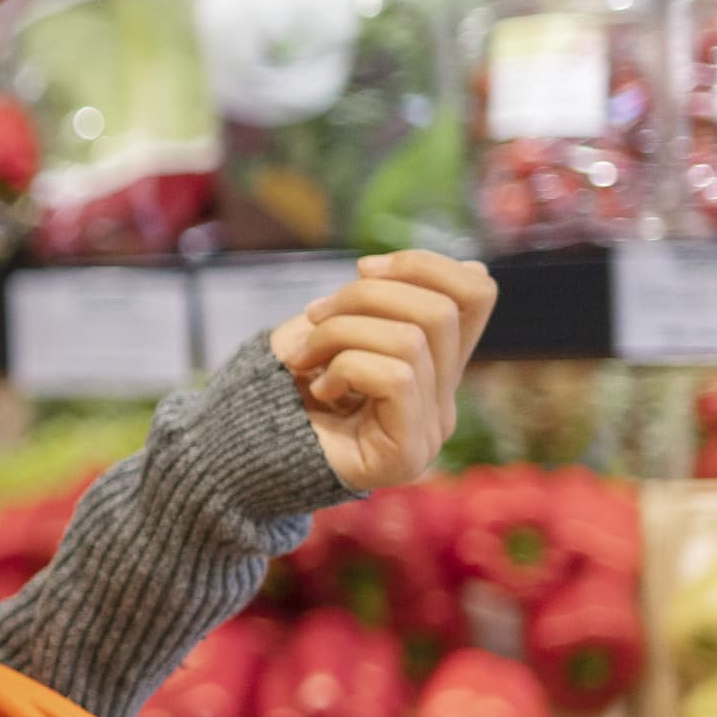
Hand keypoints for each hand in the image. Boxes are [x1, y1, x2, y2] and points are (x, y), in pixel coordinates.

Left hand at [268, 251, 496, 490]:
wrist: (241, 452)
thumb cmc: (282, 385)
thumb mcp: (332, 327)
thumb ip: (388, 302)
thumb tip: (471, 262)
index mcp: (432, 364)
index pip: (476, 295)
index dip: (424, 265)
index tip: (361, 268)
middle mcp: (442, 398)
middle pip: (441, 310)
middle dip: (364, 296)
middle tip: (312, 317)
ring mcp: (430, 430)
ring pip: (411, 341)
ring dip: (339, 333)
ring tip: (303, 358)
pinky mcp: (408, 454)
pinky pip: (396, 378)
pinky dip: (345, 369)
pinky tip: (320, 390)